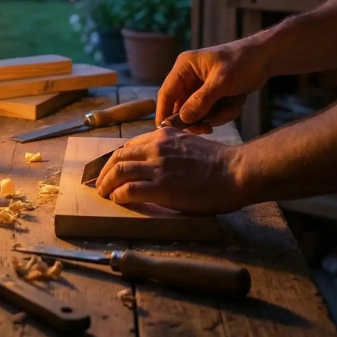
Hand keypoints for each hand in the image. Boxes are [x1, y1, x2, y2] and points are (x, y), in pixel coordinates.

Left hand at [95, 129, 244, 213]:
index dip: (116, 159)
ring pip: (119, 172)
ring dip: (107, 184)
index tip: (110, 169)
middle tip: (100, 183)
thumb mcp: (188, 143)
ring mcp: (158, 167)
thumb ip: (169, 148)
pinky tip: (117, 200)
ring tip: (104, 193)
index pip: (129, 146)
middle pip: (119, 157)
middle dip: (105, 171)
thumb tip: (155, 159)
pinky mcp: (161, 187)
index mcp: (162, 136)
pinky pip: (130, 190)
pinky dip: (118, 195)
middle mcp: (156, 148)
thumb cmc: (218, 162)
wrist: (236, 172)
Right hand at [157, 38, 271, 131]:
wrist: (266, 58)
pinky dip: (226, 111)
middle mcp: (189, 77)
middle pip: (182, 107)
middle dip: (199, 117)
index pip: (166, 93)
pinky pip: (213, 112)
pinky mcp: (213, 95)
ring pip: (200, 113)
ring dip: (217, 114)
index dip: (164, 113)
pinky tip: (238, 100)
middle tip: (208, 128)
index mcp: (184, 68)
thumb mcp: (222, 82)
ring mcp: (201, 87)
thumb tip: (183, 119)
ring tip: (233, 104)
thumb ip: (201, 101)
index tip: (166, 132)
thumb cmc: (242, 62)